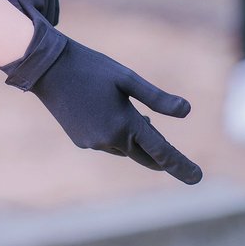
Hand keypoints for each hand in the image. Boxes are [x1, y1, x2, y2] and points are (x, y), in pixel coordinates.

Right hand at [0, 10, 202, 184]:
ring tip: (139, 115)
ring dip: (136, 139)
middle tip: (177, 159)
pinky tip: (114, 116)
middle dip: (160, 156)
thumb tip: (187, 111)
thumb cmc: (90, 68)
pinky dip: (117, 135)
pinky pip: (108, 144)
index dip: (181, 166)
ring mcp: (93, 142)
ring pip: (125, 148)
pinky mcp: (80, 140)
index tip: (197, 178)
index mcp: (125, 123)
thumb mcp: (127, 78)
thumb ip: (157, 98)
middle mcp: (109, 139)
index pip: (161, 152)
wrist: (46, 68)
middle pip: (145, 156)